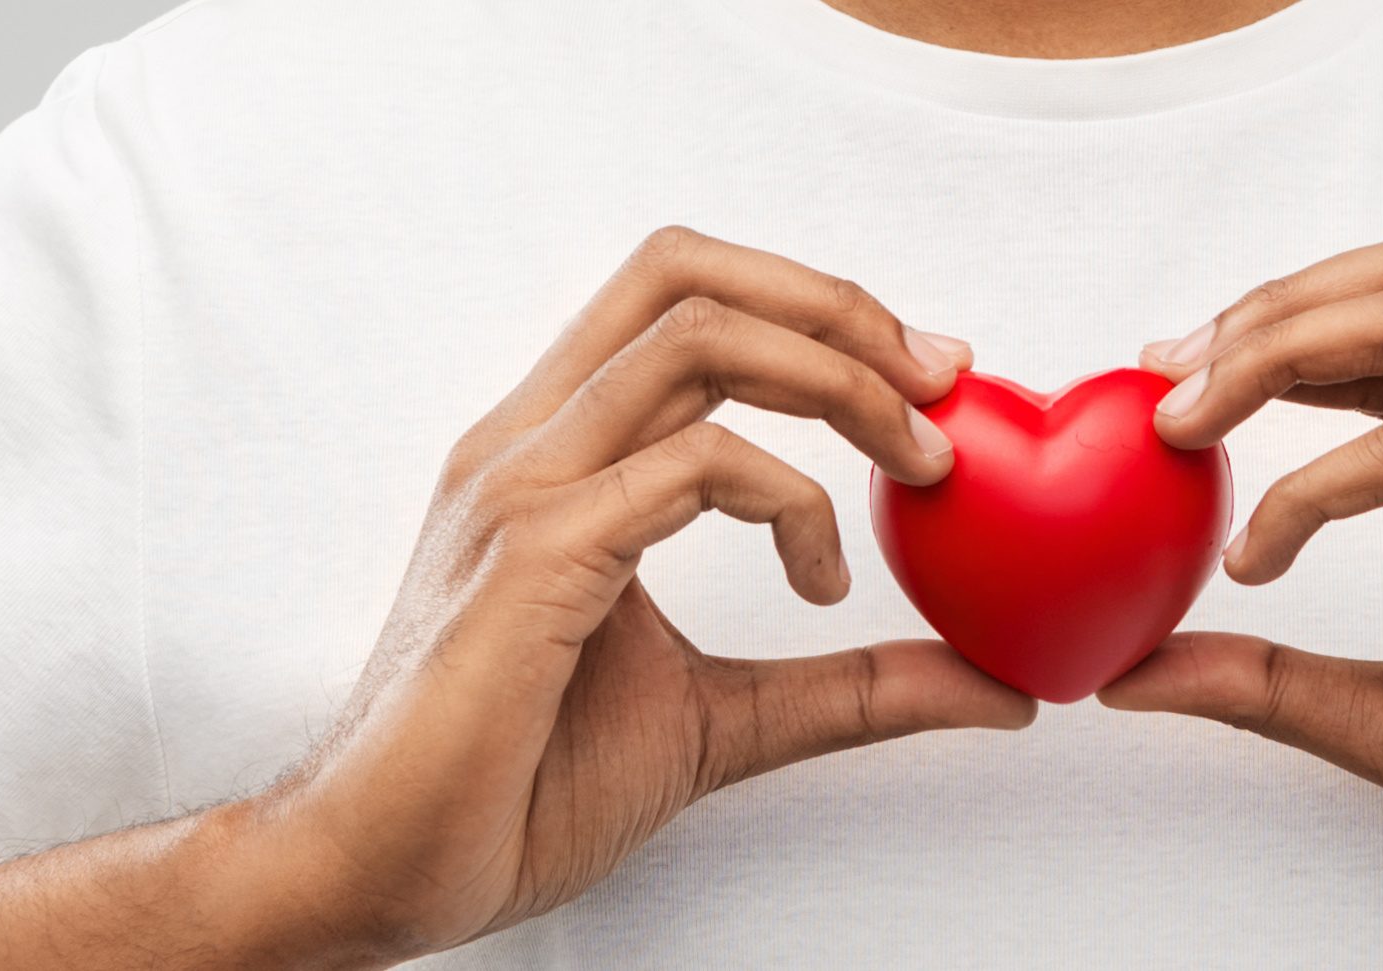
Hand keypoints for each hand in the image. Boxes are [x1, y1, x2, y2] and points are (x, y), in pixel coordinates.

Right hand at [244, 227, 1036, 961]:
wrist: (387, 872)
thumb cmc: (518, 789)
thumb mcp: (727, 721)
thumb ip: (851, 687)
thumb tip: (995, 687)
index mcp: (553, 453)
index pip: (682, 298)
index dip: (815, 309)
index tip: (926, 382)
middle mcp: (525, 442)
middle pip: (687, 273)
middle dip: (839, 307)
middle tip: (942, 384)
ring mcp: (521, 488)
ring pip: (697, 335)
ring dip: (840, 381)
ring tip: (916, 468)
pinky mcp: (534, 555)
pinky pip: (694, 464)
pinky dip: (794, 499)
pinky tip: (823, 580)